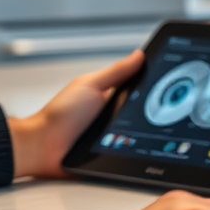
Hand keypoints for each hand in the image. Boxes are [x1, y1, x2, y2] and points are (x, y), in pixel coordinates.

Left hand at [9, 50, 143, 179]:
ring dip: (146, 133)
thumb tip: (139, 55)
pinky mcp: (114, 155)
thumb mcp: (90, 85)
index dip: (154, 86)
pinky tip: (139, 145)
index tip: (166, 82)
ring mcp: (116, 136)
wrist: (43, 147)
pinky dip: (137, 150)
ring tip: (146, 129)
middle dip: (153, 112)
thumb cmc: (60, 115)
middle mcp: (115, 116)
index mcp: (112, 97)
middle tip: (156, 109)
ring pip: (143, 133)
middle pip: (146, 112)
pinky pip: (133, 152)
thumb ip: (116, 71)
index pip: (141, 90)